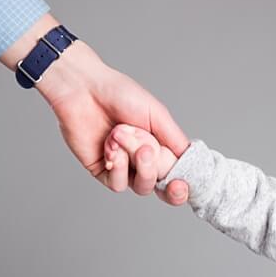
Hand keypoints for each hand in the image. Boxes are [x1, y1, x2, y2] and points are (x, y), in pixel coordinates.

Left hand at [10, 19, 191, 205]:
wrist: (84, 89)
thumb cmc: (119, 94)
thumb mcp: (158, 115)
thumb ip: (176, 140)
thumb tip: (192, 160)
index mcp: (162, 147)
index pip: (179, 176)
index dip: (182, 186)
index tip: (180, 183)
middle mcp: (144, 160)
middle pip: (162, 186)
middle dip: (157, 170)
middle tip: (148, 151)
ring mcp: (124, 167)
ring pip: (142, 187)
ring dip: (137, 165)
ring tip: (123, 138)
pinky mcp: (102, 171)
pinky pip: (118, 184)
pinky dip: (118, 167)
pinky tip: (111, 147)